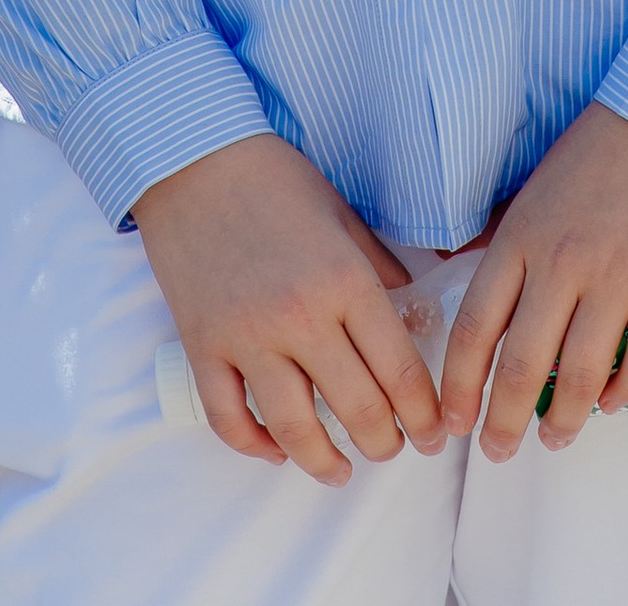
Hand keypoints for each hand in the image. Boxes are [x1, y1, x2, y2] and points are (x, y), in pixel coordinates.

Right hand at [132, 132, 442, 484]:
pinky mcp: (203, 347)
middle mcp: (300, 318)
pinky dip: (254, 445)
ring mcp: (247, 337)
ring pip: (294, 429)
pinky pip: (230, 419)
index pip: (399, 371)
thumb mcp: (343, 214)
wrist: (193, 159)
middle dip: (386, 443)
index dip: (424, 415)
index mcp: (344, 281)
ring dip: (324, 461)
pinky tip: (276, 450)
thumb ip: (380, 266)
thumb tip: (415, 307)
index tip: (434, 434)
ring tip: (342, 469)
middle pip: (357, 410)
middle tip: (394, 450)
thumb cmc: (275, 179)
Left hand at [440, 104, 627, 459]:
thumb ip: (503, 242)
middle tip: (497, 451)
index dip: (458, 385)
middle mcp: (562, 263)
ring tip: (554, 440)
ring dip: (563, 421)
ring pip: (580, 376)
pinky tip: (611, 405)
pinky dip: (623, 394)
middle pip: (521, 366)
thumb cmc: (597, 151)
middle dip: (503, 422)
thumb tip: (469, 289)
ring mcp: (618, 277)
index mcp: (520, 238)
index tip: (452, 421)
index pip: (474, 327)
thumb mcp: (532, 190)